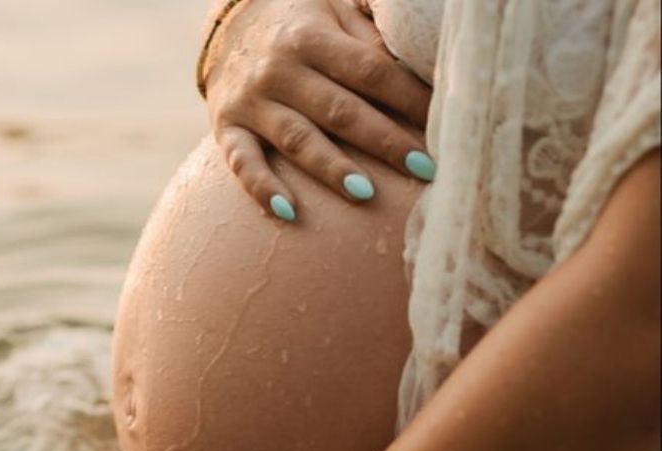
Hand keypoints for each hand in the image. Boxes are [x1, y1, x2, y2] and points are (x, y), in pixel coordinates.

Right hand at [204, 0, 433, 219]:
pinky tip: (288, 212)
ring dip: (331, 168)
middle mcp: (279, 70)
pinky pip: (242, 162)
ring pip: (297, 139)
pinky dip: (262, 188)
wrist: (226, 26)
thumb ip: (369, 31)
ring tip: (366, 194)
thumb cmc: (297, 22)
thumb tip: (418, 56)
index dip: (408, 98)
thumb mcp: (333, 7)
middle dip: (384, 141)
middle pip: (339, 110)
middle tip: (424, 168)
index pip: (370, 71)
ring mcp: (252, 102)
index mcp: (311, 37)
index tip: (442, 123)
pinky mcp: (227, 128)